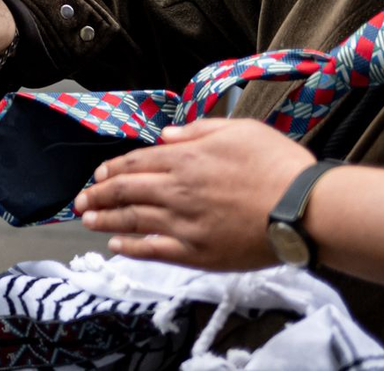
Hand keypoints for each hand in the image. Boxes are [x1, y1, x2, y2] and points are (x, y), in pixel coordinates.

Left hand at [74, 118, 314, 270]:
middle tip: (79, 200)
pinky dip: (131, 247)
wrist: (305, 209)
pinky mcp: (198, 253)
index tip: (96, 175)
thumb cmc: (276, 164)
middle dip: (98, 195)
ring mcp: (185, 223)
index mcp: (184, 158)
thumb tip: (165, 136)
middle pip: (125, 191)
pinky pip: (155, 250)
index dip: (111, 169)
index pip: (135, 162)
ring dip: (105, 219)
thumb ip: (195, 131)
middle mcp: (176, 190)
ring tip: (86, 220)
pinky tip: (116, 246)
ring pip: (133, 220)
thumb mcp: (236, 129)